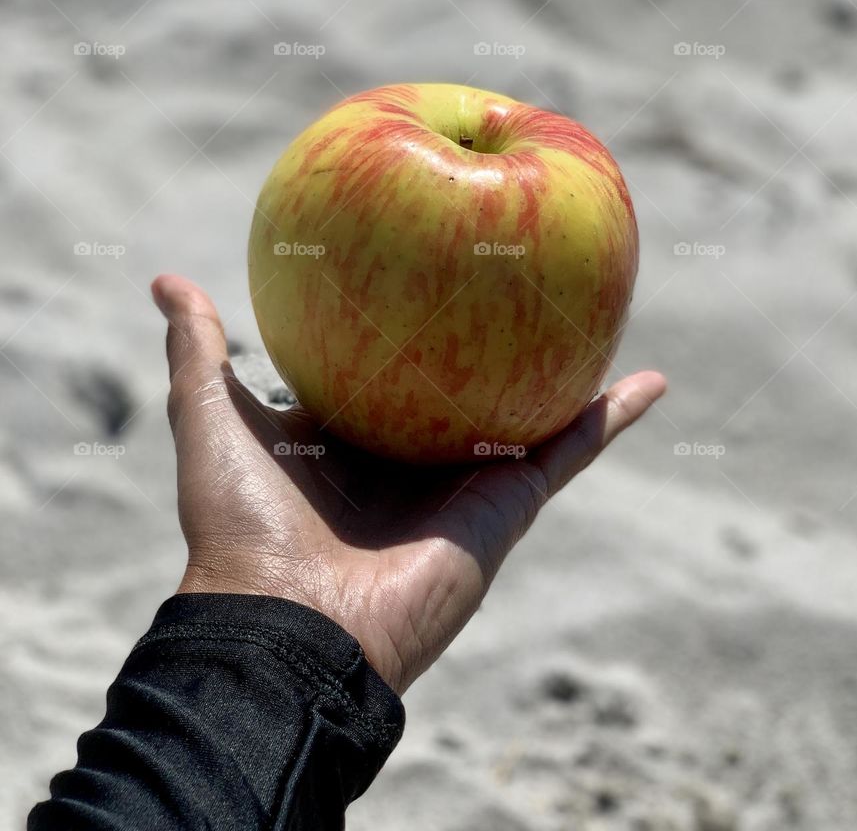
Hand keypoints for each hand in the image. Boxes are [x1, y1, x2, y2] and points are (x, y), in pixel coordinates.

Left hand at [153, 273, 665, 695]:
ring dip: (570, 369)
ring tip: (604, 315)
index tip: (430, 271)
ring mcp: (465, 477)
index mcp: (352, 435)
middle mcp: (413, 453)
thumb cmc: (242, 526)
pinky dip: (613, 416)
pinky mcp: (508, 502)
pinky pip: (570, 448)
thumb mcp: (212, 420)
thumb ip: (197, 351)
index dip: (409, 321)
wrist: (289, 626)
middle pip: (469, 382)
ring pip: (532, 409)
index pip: (390, 364)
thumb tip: (164, 280)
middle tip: (526, 278)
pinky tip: (650, 379)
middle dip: (498, 339)